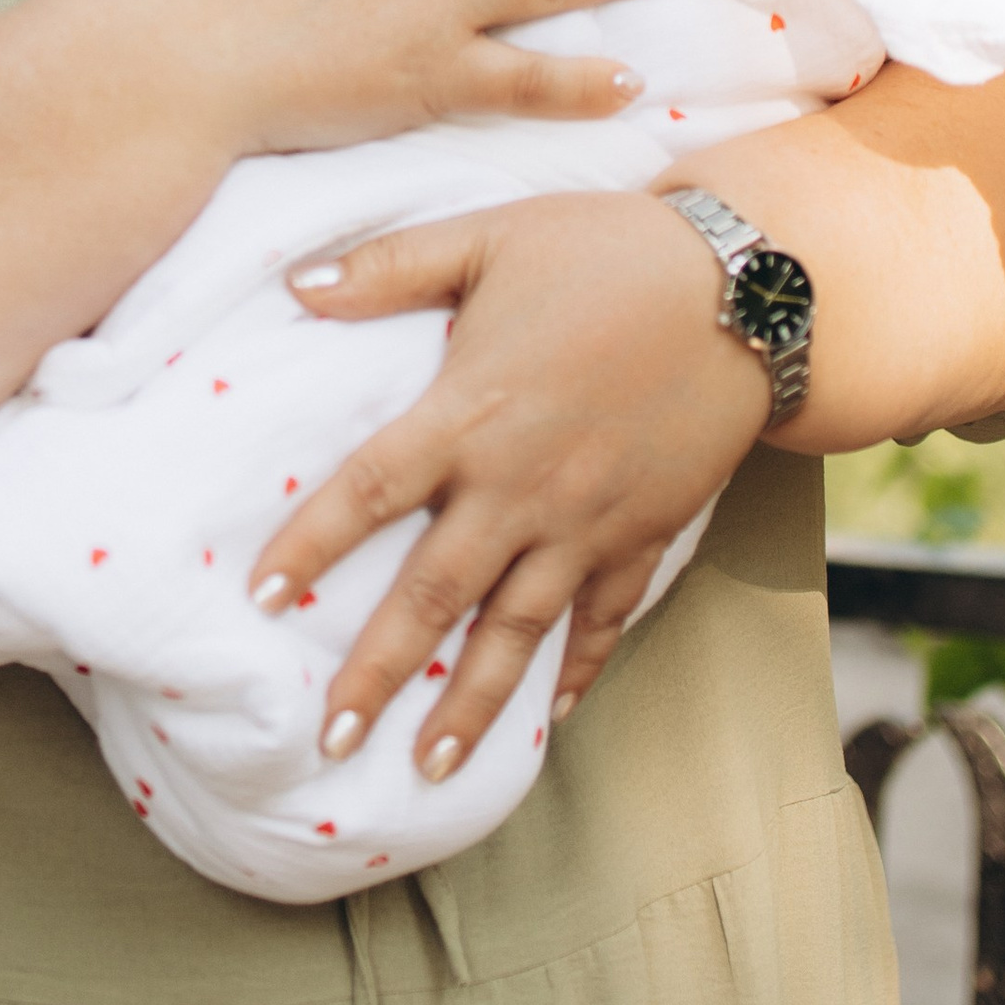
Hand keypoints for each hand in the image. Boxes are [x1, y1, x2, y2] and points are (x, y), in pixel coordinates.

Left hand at [248, 190, 772, 775]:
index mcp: (469, 413)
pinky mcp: (644, 533)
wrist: (744, 286)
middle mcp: (521, 484)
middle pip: (434, 595)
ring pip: (517, 632)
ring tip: (429, 767)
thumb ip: (388, 267)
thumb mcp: (488, 237)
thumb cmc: (604, 250)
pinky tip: (551, 716)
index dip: (311, 543)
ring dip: (471, 704)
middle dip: (379, 673)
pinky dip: (578, 670)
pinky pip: (604, 618)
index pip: (368, 491)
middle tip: (332, 739)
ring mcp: (586, 521)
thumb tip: (294, 287)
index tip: (259, 595)